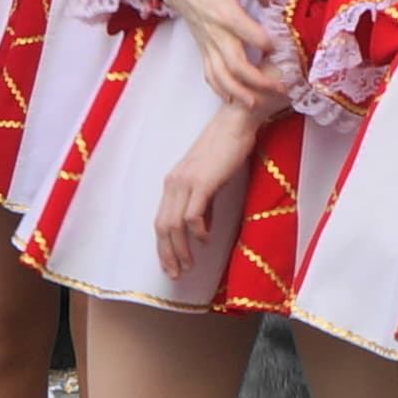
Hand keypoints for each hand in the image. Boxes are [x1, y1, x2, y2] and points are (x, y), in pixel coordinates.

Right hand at [148, 0, 287, 105]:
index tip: (283, 48)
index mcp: (227, 13)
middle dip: (259, 81)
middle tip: (279, 88)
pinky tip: (232, 98)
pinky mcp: (202, 47)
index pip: (251, 36)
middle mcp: (216, 32)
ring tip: (255, 103)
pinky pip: (209, 73)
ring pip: (221, 75)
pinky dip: (220, 88)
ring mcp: (207, 43)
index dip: (269, 45)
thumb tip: (273, 2)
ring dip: (238, 92)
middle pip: (236, 65)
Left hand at [153, 100, 259, 280]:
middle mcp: (173, 183)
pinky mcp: (202, 182)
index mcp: (173, 183)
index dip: (163, 247)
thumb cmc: (227, 149)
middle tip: (176, 274)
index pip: (161, 221)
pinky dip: (198, 232)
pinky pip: (193, 215)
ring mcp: (186, 182)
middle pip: (162, 226)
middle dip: (167, 254)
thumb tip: (201, 230)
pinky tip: (206, 240)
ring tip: (189, 266)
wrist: (236, 123)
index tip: (171, 265)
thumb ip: (203, 204)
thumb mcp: (210, 180)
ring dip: (180, 249)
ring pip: (174, 225)